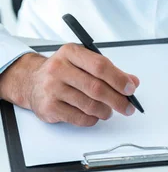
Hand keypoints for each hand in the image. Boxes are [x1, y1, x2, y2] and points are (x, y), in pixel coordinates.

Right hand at [0, 45, 139, 126]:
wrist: (32, 81)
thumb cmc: (63, 70)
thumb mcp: (83, 61)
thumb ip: (109, 70)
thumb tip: (131, 82)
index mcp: (71, 52)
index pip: (100, 66)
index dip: (118, 78)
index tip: (130, 88)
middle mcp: (59, 68)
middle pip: (96, 87)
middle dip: (117, 99)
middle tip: (127, 106)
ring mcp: (52, 88)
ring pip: (88, 104)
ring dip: (105, 111)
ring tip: (109, 111)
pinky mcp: (49, 107)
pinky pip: (78, 117)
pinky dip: (92, 119)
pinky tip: (95, 115)